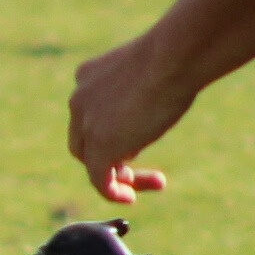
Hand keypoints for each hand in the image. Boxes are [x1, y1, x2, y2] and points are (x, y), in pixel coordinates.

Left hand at [65, 29, 192, 203]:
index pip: (89, 116)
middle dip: (109, 158)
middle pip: (84, 141)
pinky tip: (130, 198)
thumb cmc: (175, 57)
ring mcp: (86, 123)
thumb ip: (143, 90)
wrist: (173, 56)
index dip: (110, 132)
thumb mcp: (151, 71)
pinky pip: (98, 179)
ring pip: (92, 161)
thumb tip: (153, 108)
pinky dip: (112, 192)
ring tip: (155, 182)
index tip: (139, 140)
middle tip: (136, 168)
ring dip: (119, 177)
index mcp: (88, 78)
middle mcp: (79, 99)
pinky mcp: (100, 145)